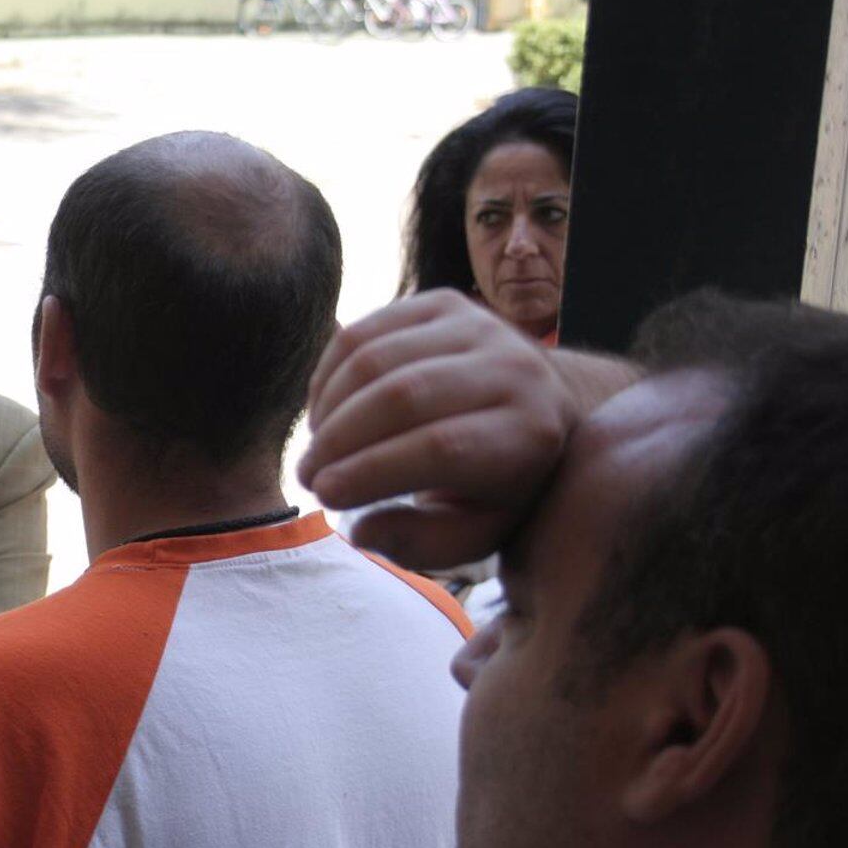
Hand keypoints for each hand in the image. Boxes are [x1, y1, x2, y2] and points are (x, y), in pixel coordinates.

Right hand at [298, 290, 579, 569]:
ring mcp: (478, 326)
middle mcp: (514, 370)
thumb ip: (422, 544)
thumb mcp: (474, 533)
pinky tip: (324, 413)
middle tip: (306, 475)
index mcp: (529, 435)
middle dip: (339, 440)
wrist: (540, 405)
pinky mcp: (444, 304)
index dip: (373, 471)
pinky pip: (364, 332)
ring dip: (328, 409)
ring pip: (375, 358)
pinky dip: (328, 376)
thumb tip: (361, 529)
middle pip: (403, 395)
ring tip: (317, 448)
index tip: (325, 496)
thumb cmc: (497, 484)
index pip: (442, 448)